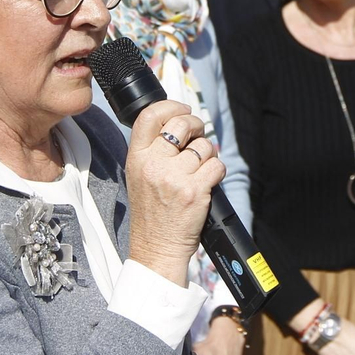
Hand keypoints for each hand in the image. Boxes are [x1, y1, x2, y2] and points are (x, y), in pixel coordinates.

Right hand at [124, 101, 223, 284]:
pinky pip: (216, 166)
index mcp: (136, 158)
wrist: (156, 248)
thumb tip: (178, 123)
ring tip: (199, 169)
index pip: (149, 116)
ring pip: (204, 146)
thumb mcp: (139, 177)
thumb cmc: (151, 214)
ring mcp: (174, 177)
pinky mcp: (195, 191)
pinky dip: (218, 171)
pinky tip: (208, 181)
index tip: (182, 109)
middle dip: (196, 126)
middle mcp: (153, 165)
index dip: (171, 106)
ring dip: (208, 154)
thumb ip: (153, 151)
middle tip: (197, 136)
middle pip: (182, 124)